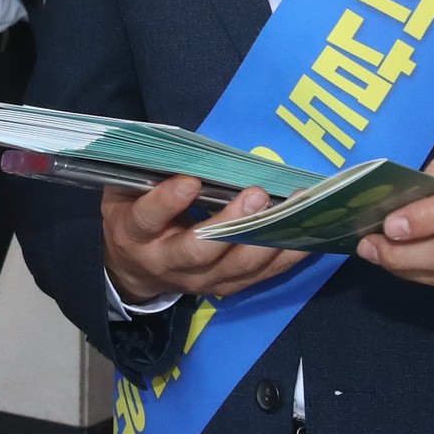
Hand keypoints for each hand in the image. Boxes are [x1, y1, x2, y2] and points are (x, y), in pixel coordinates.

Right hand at [102, 180, 305, 303]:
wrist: (133, 269)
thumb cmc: (133, 216)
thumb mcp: (126, 192)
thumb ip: (148, 173)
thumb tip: (182, 146)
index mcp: (134, 233)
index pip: (147, 219)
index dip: (166, 202)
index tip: (190, 181)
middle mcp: (166, 262)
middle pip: (199, 250)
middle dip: (230, 223)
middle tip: (257, 195)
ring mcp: (199, 280)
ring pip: (236, 267)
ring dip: (267, 238)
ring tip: (293, 208)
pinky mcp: (225, 287)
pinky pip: (260, 275)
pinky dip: (285, 256)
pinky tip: (306, 233)